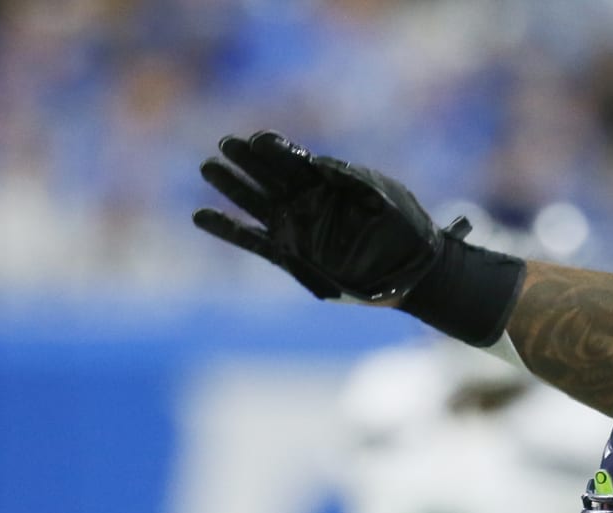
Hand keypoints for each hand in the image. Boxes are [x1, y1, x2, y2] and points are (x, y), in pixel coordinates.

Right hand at [194, 131, 442, 301]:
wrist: (410, 272)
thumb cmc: (404, 228)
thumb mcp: (385, 196)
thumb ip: (352, 180)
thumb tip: (319, 163)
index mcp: (326, 181)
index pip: (293, 160)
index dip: (275, 149)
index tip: (257, 140)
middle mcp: (305, 201)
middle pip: (267, 175)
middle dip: (246, 160)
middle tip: (224, 144)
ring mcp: (294, 227)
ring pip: (255, 202)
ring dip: (231, 186)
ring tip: (208, 168)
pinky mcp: (289, 255)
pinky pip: (252, 241)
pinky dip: (228, 229)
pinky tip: (201, 216)